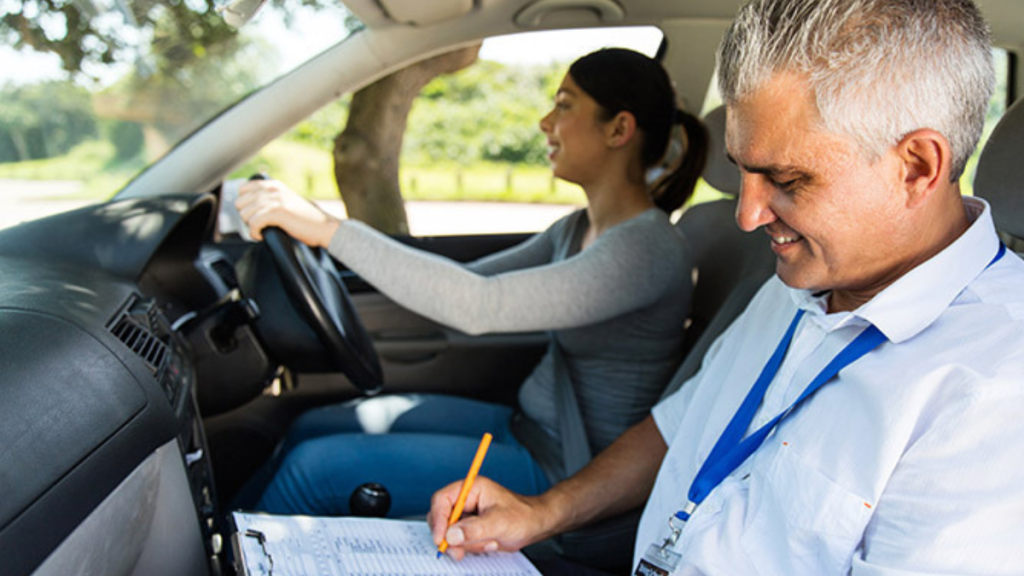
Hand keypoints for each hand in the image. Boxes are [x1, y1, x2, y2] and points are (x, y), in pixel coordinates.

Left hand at [235, 178, 339, 246]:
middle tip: (259, 225)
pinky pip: (253, 224)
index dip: (245, 205)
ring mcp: (274, 200)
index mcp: (273, 185)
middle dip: (247, 217)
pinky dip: (255, 233)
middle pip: (240, 203)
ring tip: (263, 230)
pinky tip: (263, 235)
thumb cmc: (307, 219)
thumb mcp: (286, 201)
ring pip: (245, 215)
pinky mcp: (277, 212)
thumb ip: (270, 198)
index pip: (243, 190)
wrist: (324, 227)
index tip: (254, 215)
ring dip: (251, 226)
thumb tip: (248, 206)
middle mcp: (272, 189)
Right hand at [427, 477, 554, 560]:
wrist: (535, 526)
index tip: (440, 538)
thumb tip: (451, 535)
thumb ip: (475, 529)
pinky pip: (460, 542)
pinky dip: (472, 548)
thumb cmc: (522, 516)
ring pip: (450, 534)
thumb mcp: (499, 522)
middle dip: (451, 537)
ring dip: (467, 544)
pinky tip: (489, 544)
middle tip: (459, 551)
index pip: (442, 500)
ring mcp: (467, 515)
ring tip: (489, 542)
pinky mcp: (470, 529)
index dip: (438, 519)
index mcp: (471, 489)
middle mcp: (466, 500)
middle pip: (442, 518)